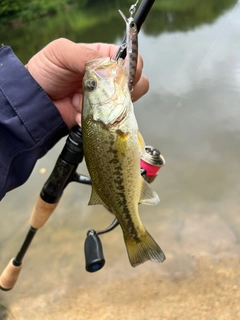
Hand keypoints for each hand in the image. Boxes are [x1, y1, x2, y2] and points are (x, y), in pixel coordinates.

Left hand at [25, 38, 148, 129]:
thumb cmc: (45, 71)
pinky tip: (80, 115)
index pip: (131, 60)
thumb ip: (86, 55)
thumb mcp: (61, 52)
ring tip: (91, 104)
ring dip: (111, 106)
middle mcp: (108, 78)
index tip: (122, 76)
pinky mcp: (99, 116)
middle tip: (109, 92)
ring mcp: (105, 99)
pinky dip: (97, 120)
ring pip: (125, 104)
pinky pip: (109, 120)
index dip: (132, 67)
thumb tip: (110, 66)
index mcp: (103, 57)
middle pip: (136, 83)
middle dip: (126, 90)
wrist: (33, 100)